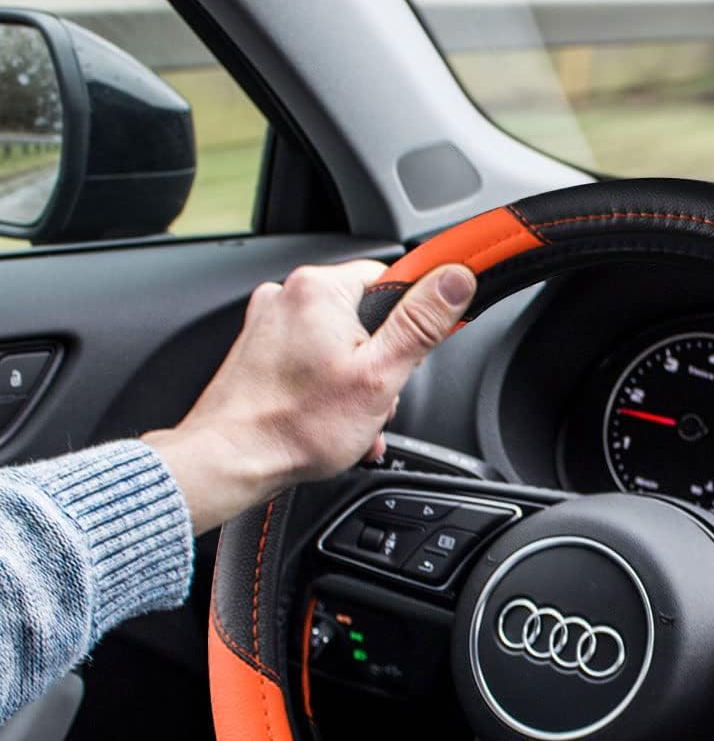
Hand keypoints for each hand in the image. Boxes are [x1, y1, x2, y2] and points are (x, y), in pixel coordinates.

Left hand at [143, 258, 475, 533]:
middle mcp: (289, 295)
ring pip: (340, 341)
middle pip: (367, 316)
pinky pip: (312, 357)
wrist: (230, 461)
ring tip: (350, 416)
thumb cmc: (294, 425)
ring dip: (357, 379)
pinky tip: (329, 417)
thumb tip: (456, 281)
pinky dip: (328, 385)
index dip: (413, 320)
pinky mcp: (259, 349)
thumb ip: (421, 323)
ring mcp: (270, 322)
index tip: (415, 349)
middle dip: (381, 360)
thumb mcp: (379, 375)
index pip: (392, 279)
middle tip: (376, 397)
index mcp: (321, 289)